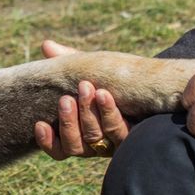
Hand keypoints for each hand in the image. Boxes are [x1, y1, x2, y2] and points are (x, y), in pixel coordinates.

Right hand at [33, 41, 131, 159]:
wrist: (154, 84)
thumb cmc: (114, 79)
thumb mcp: (91, 70)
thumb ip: (69, 62)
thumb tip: (46, 45)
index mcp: (82, 135)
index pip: (61, 149)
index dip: (48, 141)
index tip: (40, 124)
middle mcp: (97, 145)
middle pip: (76, 146)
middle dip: (69, 122)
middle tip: (66, 98)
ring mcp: (116, 143)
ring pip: (96, 139)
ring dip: (88, 114)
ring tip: (87, 88)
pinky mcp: (135, 137)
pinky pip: (120, 132)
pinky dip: (109, 113)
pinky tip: (105, 94)